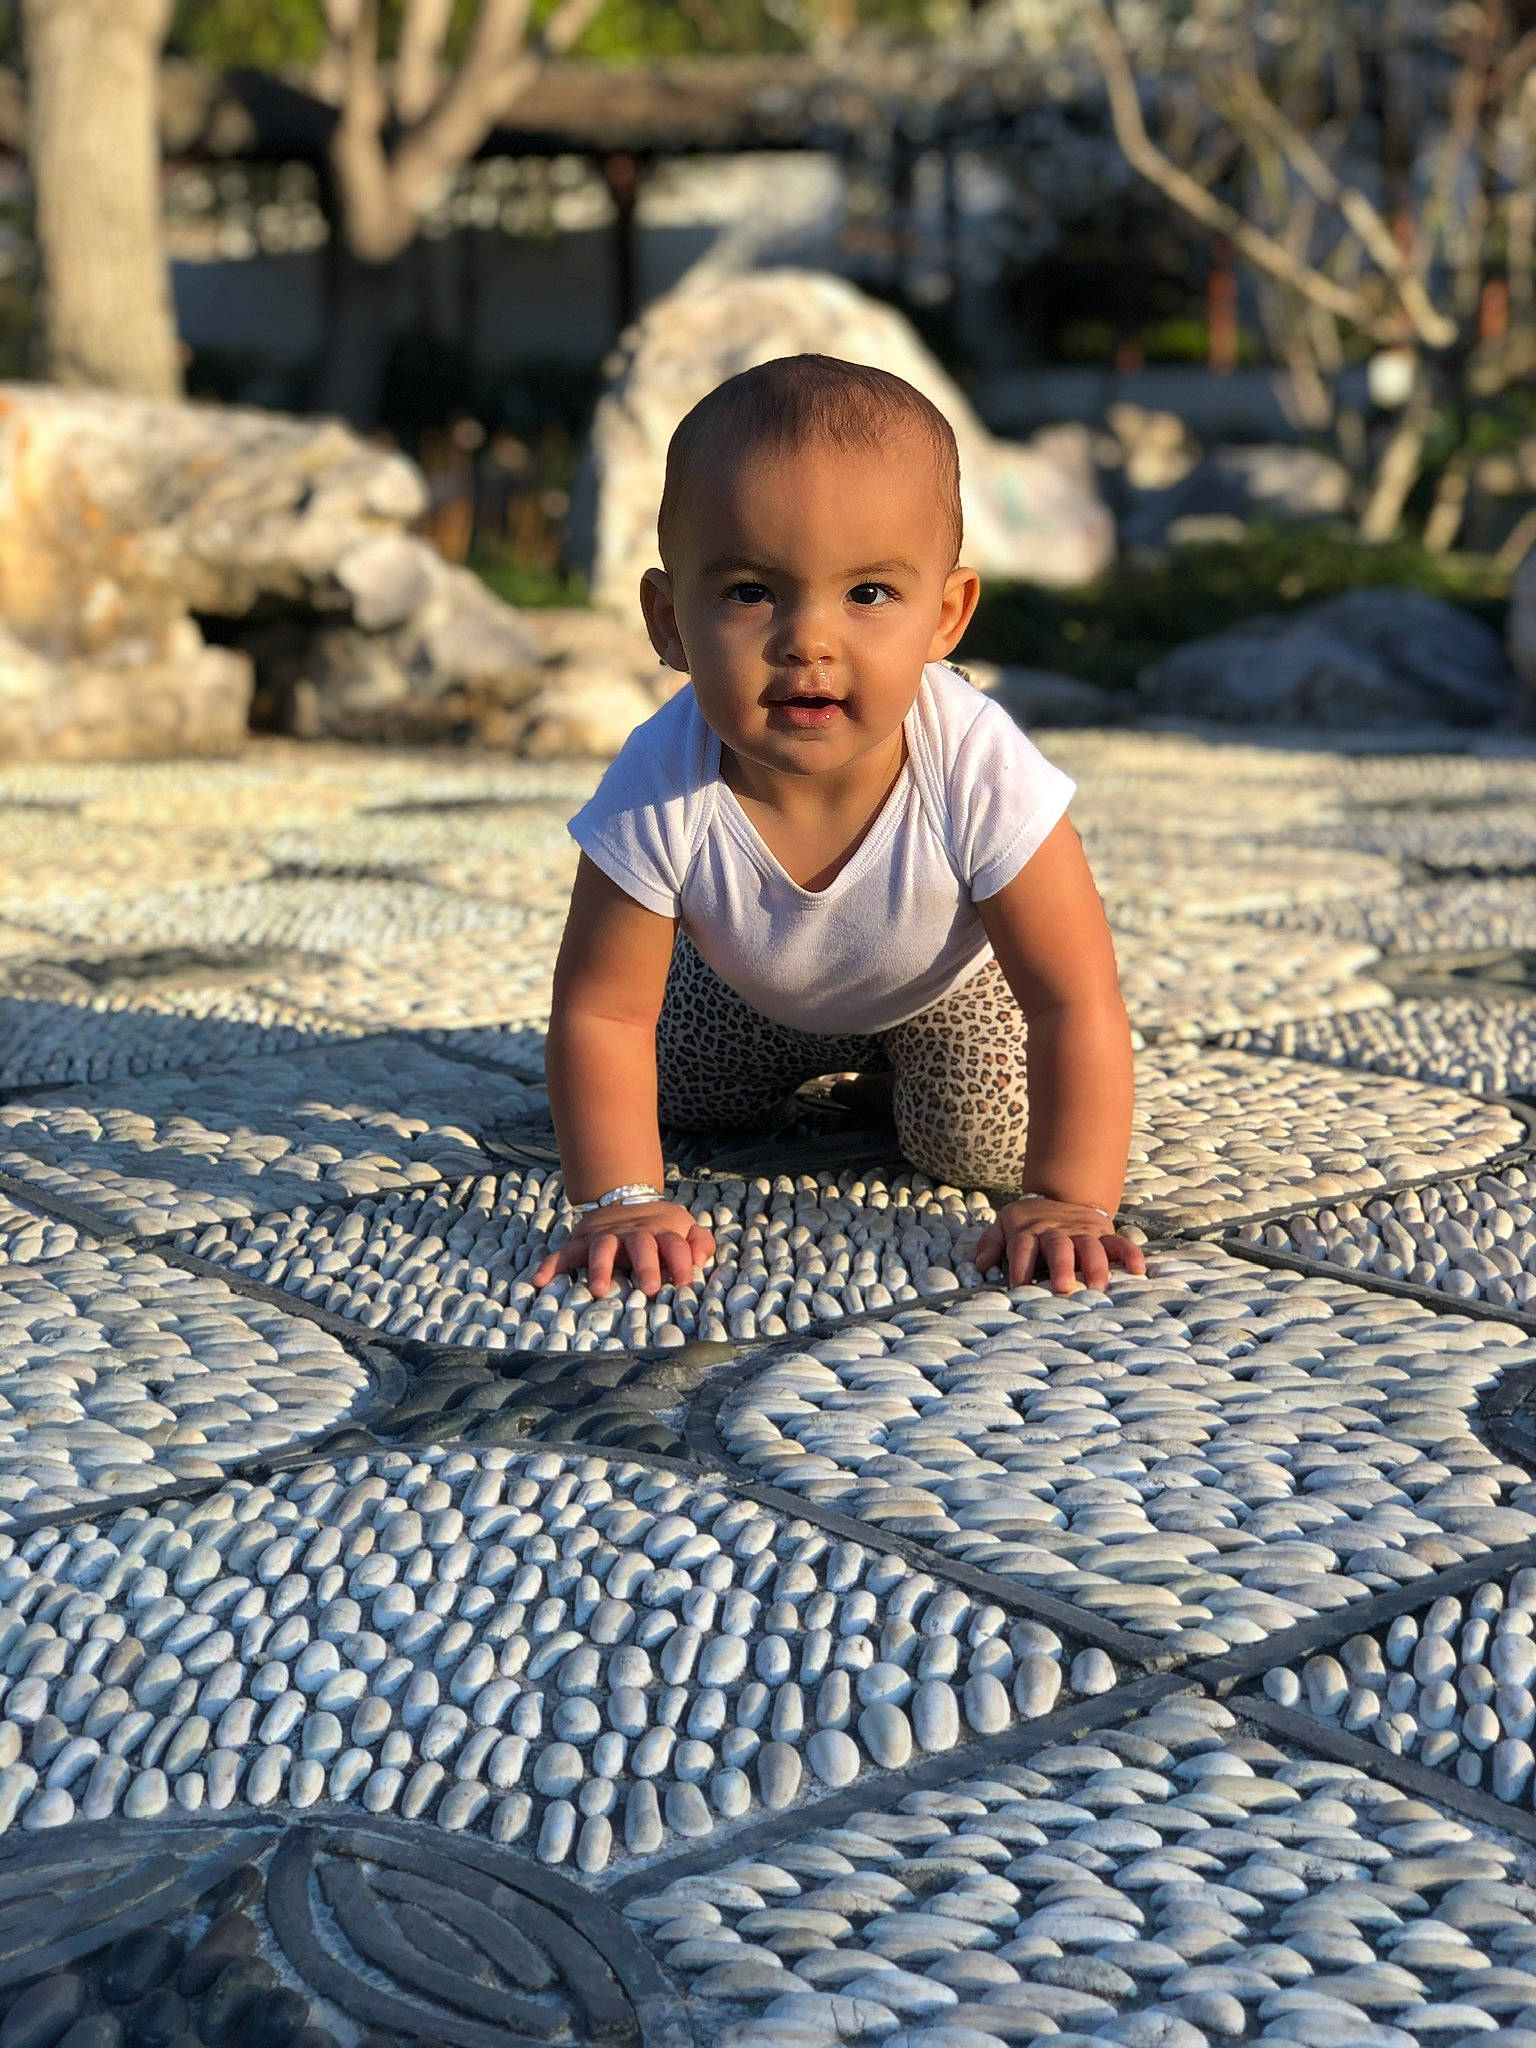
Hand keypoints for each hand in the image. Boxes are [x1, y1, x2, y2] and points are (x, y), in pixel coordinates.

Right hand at [530, 1200, 715, 1298]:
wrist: (624, 1196)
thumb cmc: (660, 1226)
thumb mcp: (684, 1227)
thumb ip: (700, 1242)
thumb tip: (701, 1257)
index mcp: (662, 1232)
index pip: (675, 1245)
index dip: (682, 1261)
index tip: (686, 1282)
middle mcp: (634, 1234)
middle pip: (641, 1245)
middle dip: (646, 1266)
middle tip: (650, 1290)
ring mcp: (607, 1237)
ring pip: (603, 1248)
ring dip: (600, 1268)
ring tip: (598, 1290)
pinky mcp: (583, 1241)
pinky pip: (565, 1252)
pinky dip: (551, 1265)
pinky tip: (540, 1280)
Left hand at [975, 1198, 1146, 1295]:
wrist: (1062, 1194)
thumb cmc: (1029, 1223)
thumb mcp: (1004, 1224)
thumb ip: (991, 1243)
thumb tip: (981, 1264)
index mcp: (1029, 1231)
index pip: (1022, 1248)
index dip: (1020, 1267)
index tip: (1020, 1289)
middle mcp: (1056, 1232)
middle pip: (1058, 1247)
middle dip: (1061, 1267)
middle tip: (1064, 1288)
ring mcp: (1082, 1232)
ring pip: (1090, 1246)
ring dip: (1095, 1265)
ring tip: (1099, 1286)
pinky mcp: (1103, 1233)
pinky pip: (1119, 1242)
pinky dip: (1130, 1254)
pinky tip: (1138, 1269)